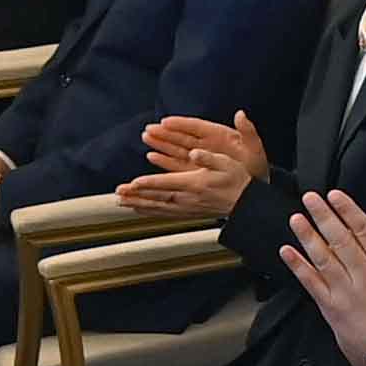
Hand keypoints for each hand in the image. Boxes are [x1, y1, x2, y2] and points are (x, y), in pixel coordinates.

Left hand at [119, 111, 269, 221]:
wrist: (247, 203)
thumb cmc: (237, 179)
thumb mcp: (226, 163)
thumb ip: (209, 157)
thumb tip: (194, 152)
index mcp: (195, 183)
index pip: (167, 183)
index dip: (150, 182)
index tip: (133, 183)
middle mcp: (188, 197)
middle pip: (157, 197)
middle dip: (136, 195)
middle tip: (118, 194)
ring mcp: (188, 207)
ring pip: (158, 207)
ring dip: (138, 204)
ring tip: (121, 203)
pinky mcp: (189, 212)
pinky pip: (164, 213)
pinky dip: (150, 212)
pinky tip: (139, 210)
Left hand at [284, 188, 365, 365]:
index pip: (364, 228)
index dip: (347, 210)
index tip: (334, 195)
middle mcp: (364, 273)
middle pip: (339, 238)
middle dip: (322, 215)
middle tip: (309, 198)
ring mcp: (346, 291)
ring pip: (323, 257)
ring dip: (307, 236)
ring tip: (295, 219)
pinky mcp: (333, 309)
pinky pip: (311, 284)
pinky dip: (298, 267)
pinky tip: (287, 253)